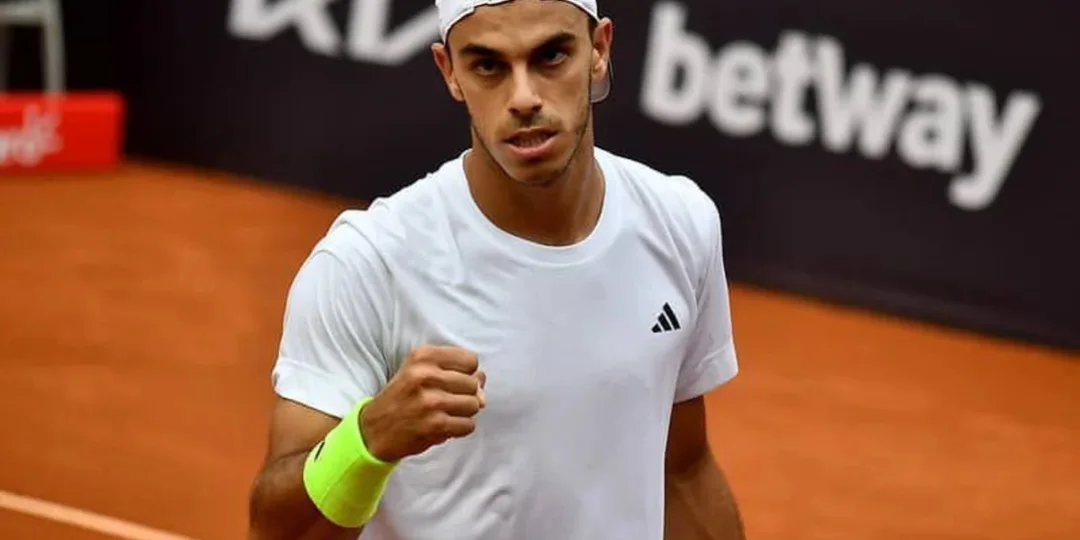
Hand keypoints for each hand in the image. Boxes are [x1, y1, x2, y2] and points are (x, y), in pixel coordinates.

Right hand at [359, 345, 486, 461]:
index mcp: (422, 356)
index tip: (454, 381)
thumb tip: (483, 380)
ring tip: (447, 413)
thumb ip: (453, 370)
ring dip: (465, 412)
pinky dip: (460, 428)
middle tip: (449, 400)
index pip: (470, 360)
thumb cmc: (401, 398)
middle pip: (474, 383)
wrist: (374, 430)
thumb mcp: (418, 371)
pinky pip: (468, 425)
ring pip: (474, 405)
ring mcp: (430, 401)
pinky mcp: (434, 425)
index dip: (467, 373)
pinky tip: (445, 425)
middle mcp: (425, 375)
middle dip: (467, 394)